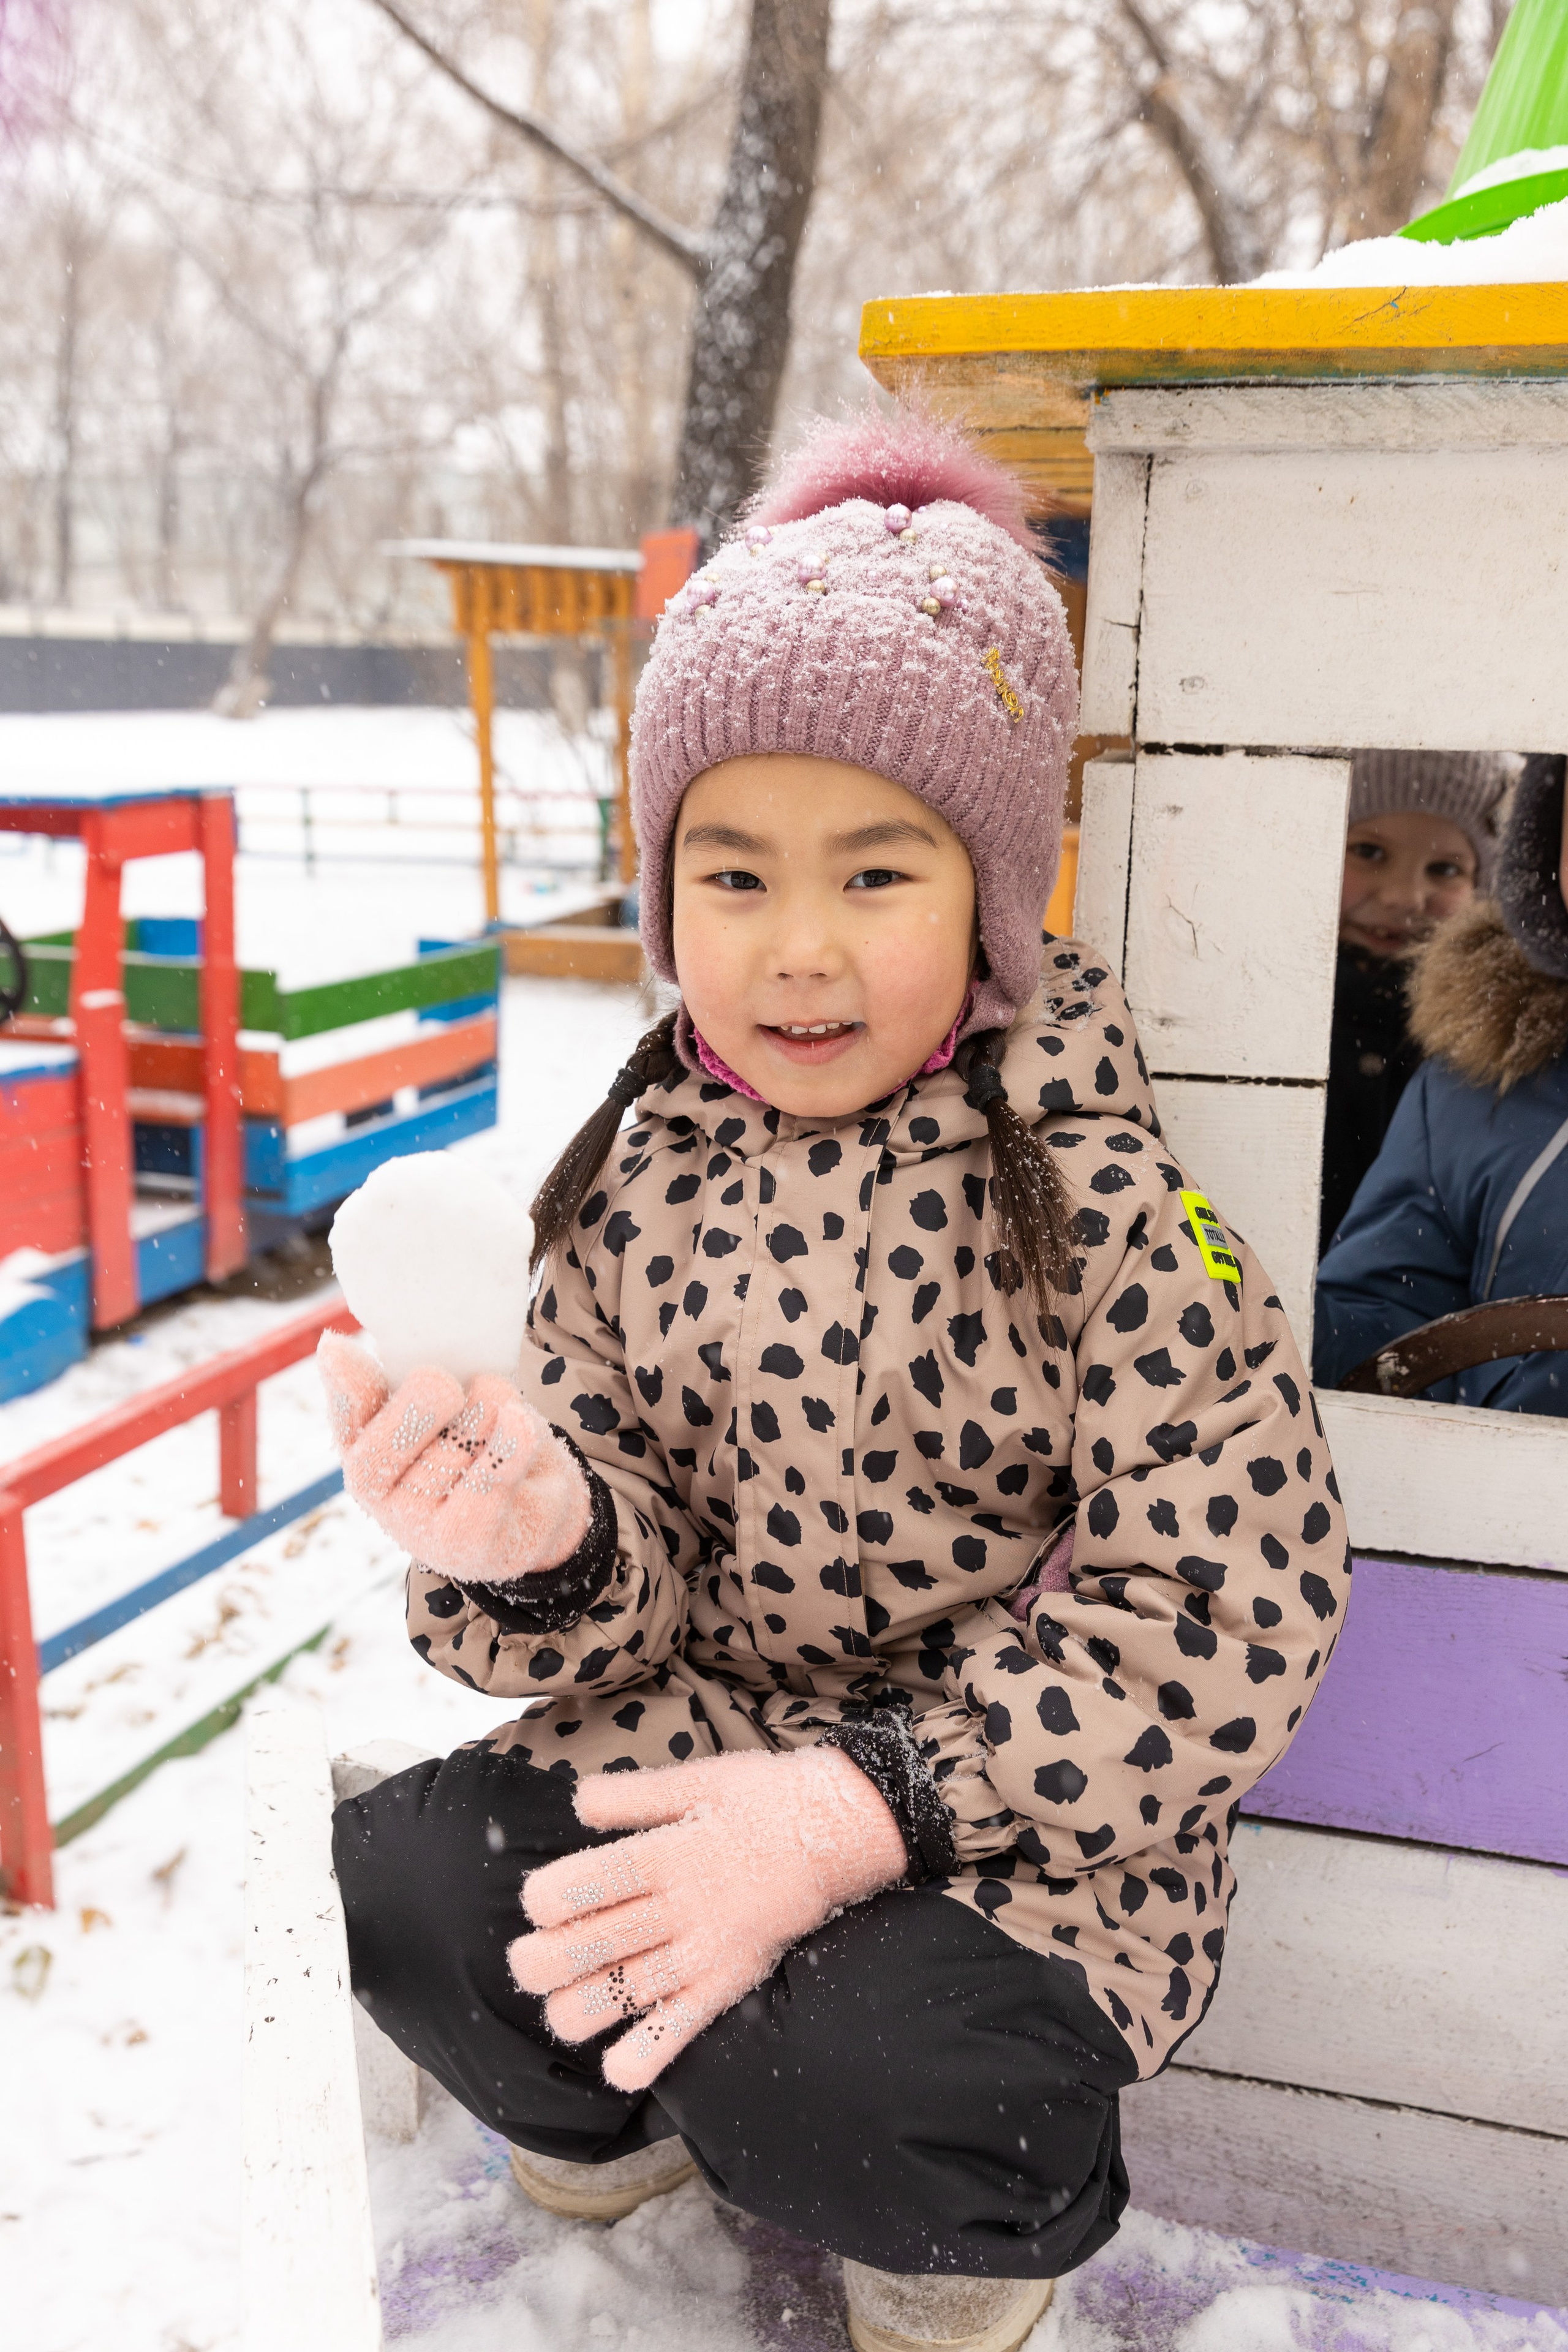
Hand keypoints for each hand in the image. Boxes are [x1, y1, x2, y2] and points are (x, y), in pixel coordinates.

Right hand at [318, 1330, 589, 1581]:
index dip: (343, 1388)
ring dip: (490, 1412)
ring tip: (504, 1417)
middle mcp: (381, 1493)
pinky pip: (490, 1476)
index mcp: (366, 1449)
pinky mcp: (463, 1541)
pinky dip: (512, 1441)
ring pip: (456, 1443)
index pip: (346, 1418)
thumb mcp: (447, 1407)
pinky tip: (520, 1421)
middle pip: (397, 1433)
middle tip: (447, 1386)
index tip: (335, 1349)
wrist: (535, 1511)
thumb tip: (347, 1352)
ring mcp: (417, 1524)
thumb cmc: (481, 1446)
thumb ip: (408, 1384)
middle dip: (425, 1400)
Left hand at [508, 1746, 907, 2091]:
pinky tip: (615, 2069)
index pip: (593, 1881)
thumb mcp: (699, 1778)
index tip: (536, 1903)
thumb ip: (633, 1795)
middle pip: (594, 1944)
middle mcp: (681, 1905)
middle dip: (542, 1962)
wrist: (839, 1832)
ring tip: (559, 2008)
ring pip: (627, 1993)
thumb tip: (575, 1801)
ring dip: (578, 2011)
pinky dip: (648, 2056)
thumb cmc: (764, 1798)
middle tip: (525, 1962)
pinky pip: (684, 2027)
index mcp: (668, 1851)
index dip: (550, 1897)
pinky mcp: (728, 1981)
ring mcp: (705, 1950)